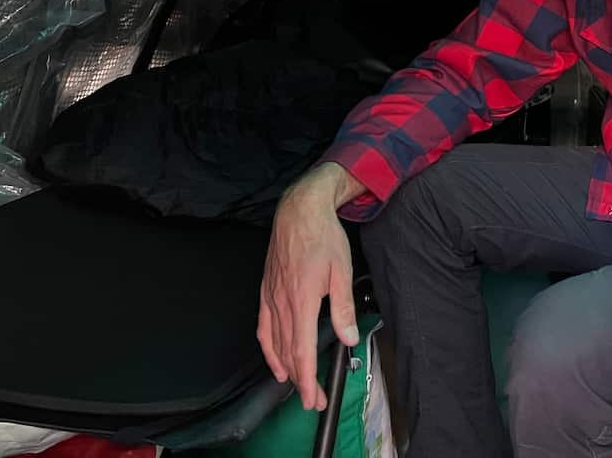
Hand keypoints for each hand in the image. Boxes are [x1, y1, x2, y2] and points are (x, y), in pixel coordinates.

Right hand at [257, 170, 359, 410]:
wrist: (299, 211)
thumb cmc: (323, 237)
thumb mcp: (342, 270)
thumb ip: (343, 307)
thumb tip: (348, 338)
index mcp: (302, 300)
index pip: (302, 350)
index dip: (307, 379)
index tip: (314, 399)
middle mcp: (282, 303)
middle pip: (288, 353)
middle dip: (301, 381)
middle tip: (314, 401)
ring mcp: (271, 298)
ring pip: (274, 344)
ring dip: (285, 369)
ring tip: (297, 387)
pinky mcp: (266, 292)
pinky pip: (263, 327)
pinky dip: (268, 348)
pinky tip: (274, 359)